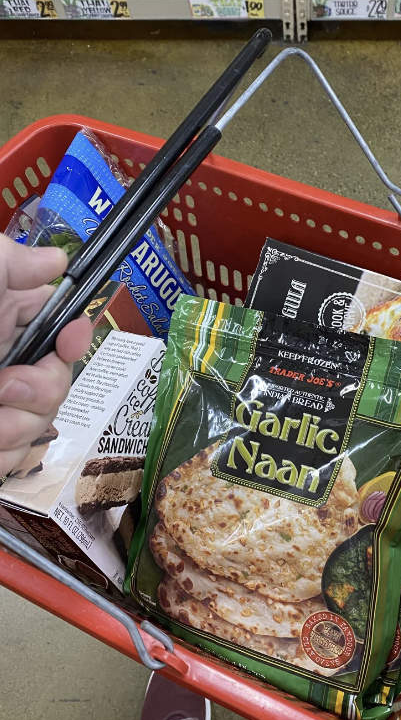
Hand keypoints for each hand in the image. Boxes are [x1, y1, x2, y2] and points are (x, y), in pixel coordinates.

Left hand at [0, 234, 92, 476]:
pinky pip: (16, 461)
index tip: (70, 338)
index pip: (61, 331)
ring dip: (15, 428)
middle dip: (43, 390)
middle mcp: (5, 369)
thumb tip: (56, 258)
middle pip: (61, 386)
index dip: (75, 337)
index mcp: (2, 327)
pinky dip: (2, 455)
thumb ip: (12, 262)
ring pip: (40, 429)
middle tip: (3, 385)